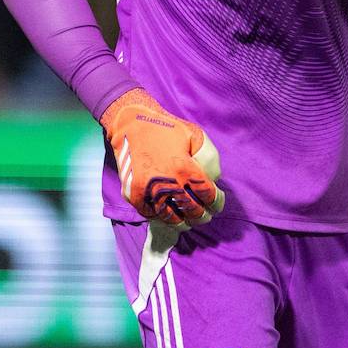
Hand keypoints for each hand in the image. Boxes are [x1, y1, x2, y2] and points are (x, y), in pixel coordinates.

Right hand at [100, 88, 224, 229]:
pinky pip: (151, 215)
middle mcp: (167, 183)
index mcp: (185, 169)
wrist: (131, 125)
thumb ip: (209, 159)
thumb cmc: (167, 130)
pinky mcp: (134, 195)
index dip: (216, 203)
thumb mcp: (196, 136)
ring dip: (182, 222)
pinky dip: (162, 218)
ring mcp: (148, 192)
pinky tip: (169, 214)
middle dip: (202, 216)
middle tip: (205, 215)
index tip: (216, 203)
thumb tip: (212, 182)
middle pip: (192, 212)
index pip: (208, 196)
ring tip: (188, 220)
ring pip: (171, 219)